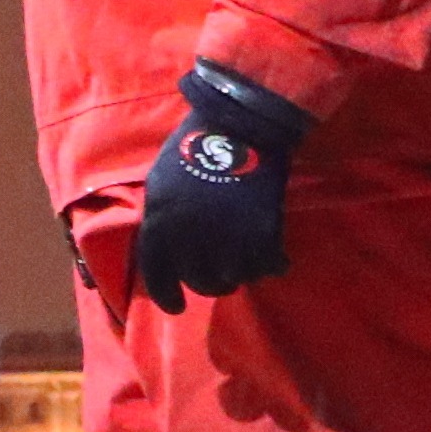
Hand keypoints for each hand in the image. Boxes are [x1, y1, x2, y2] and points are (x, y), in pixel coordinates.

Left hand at [133, 66, 312, 311]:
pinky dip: (271, 265)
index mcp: (159, 223)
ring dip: (239, 274)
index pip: (157, 275)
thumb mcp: (160, 182)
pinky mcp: (263, 234)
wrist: (241, 125)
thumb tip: (161, 248)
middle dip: (208, 284)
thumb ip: (159, 218)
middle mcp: (190, 238)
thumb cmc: (194, 146)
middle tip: (217, 278)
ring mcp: (228, 238)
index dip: (167, 296)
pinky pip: (267, 268)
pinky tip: (273, 258)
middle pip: (199, 282)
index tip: (177, 306)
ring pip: (233, 279)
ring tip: (243, 262)